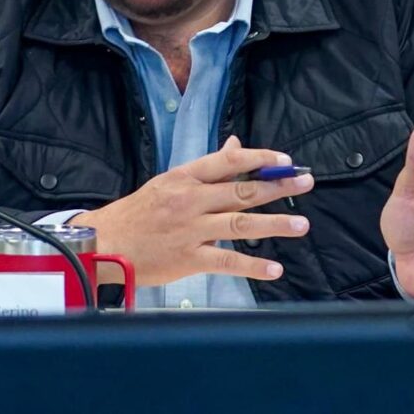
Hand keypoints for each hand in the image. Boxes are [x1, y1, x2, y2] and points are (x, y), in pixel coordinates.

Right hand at [72, 135, 312, 287]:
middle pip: (241, 190)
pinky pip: (225, 260)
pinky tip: (274, 268)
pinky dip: (251, 265)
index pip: (228, 161)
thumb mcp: (169, 182)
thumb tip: (235, 146)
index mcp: (184, 177)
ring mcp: (190, 229)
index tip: (285, 161)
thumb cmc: (139, 212)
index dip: (260, 160)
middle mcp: (190, 200)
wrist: (107, 243)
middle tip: (306, 182)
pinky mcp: (187, 258)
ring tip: (301, 224)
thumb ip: (206, 168)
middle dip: (278, 187)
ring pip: (239, 223)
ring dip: (274, 224)